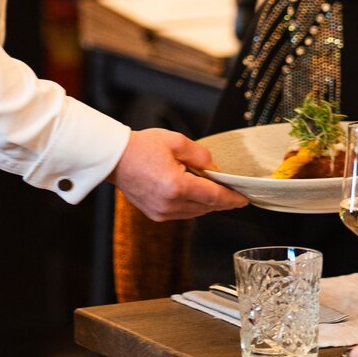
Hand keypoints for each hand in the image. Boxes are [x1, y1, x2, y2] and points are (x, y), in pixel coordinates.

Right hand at [108, 128, 247, 221]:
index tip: (244, 198)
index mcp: (176, 186)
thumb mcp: (176, 142)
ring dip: (207, 203)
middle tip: (232, 190)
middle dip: (221, 199)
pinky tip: (194, 193)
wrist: (113, 158)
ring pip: (195, 212)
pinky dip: (192, 205)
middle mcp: (169, 204)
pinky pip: (182, 213)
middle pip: (207, 206)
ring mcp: (161, 212)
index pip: (214, 196)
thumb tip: (215, 168)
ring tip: (212, 189)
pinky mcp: (155, 214)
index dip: (232, 198)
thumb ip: (201, 155)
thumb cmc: (140, 147)